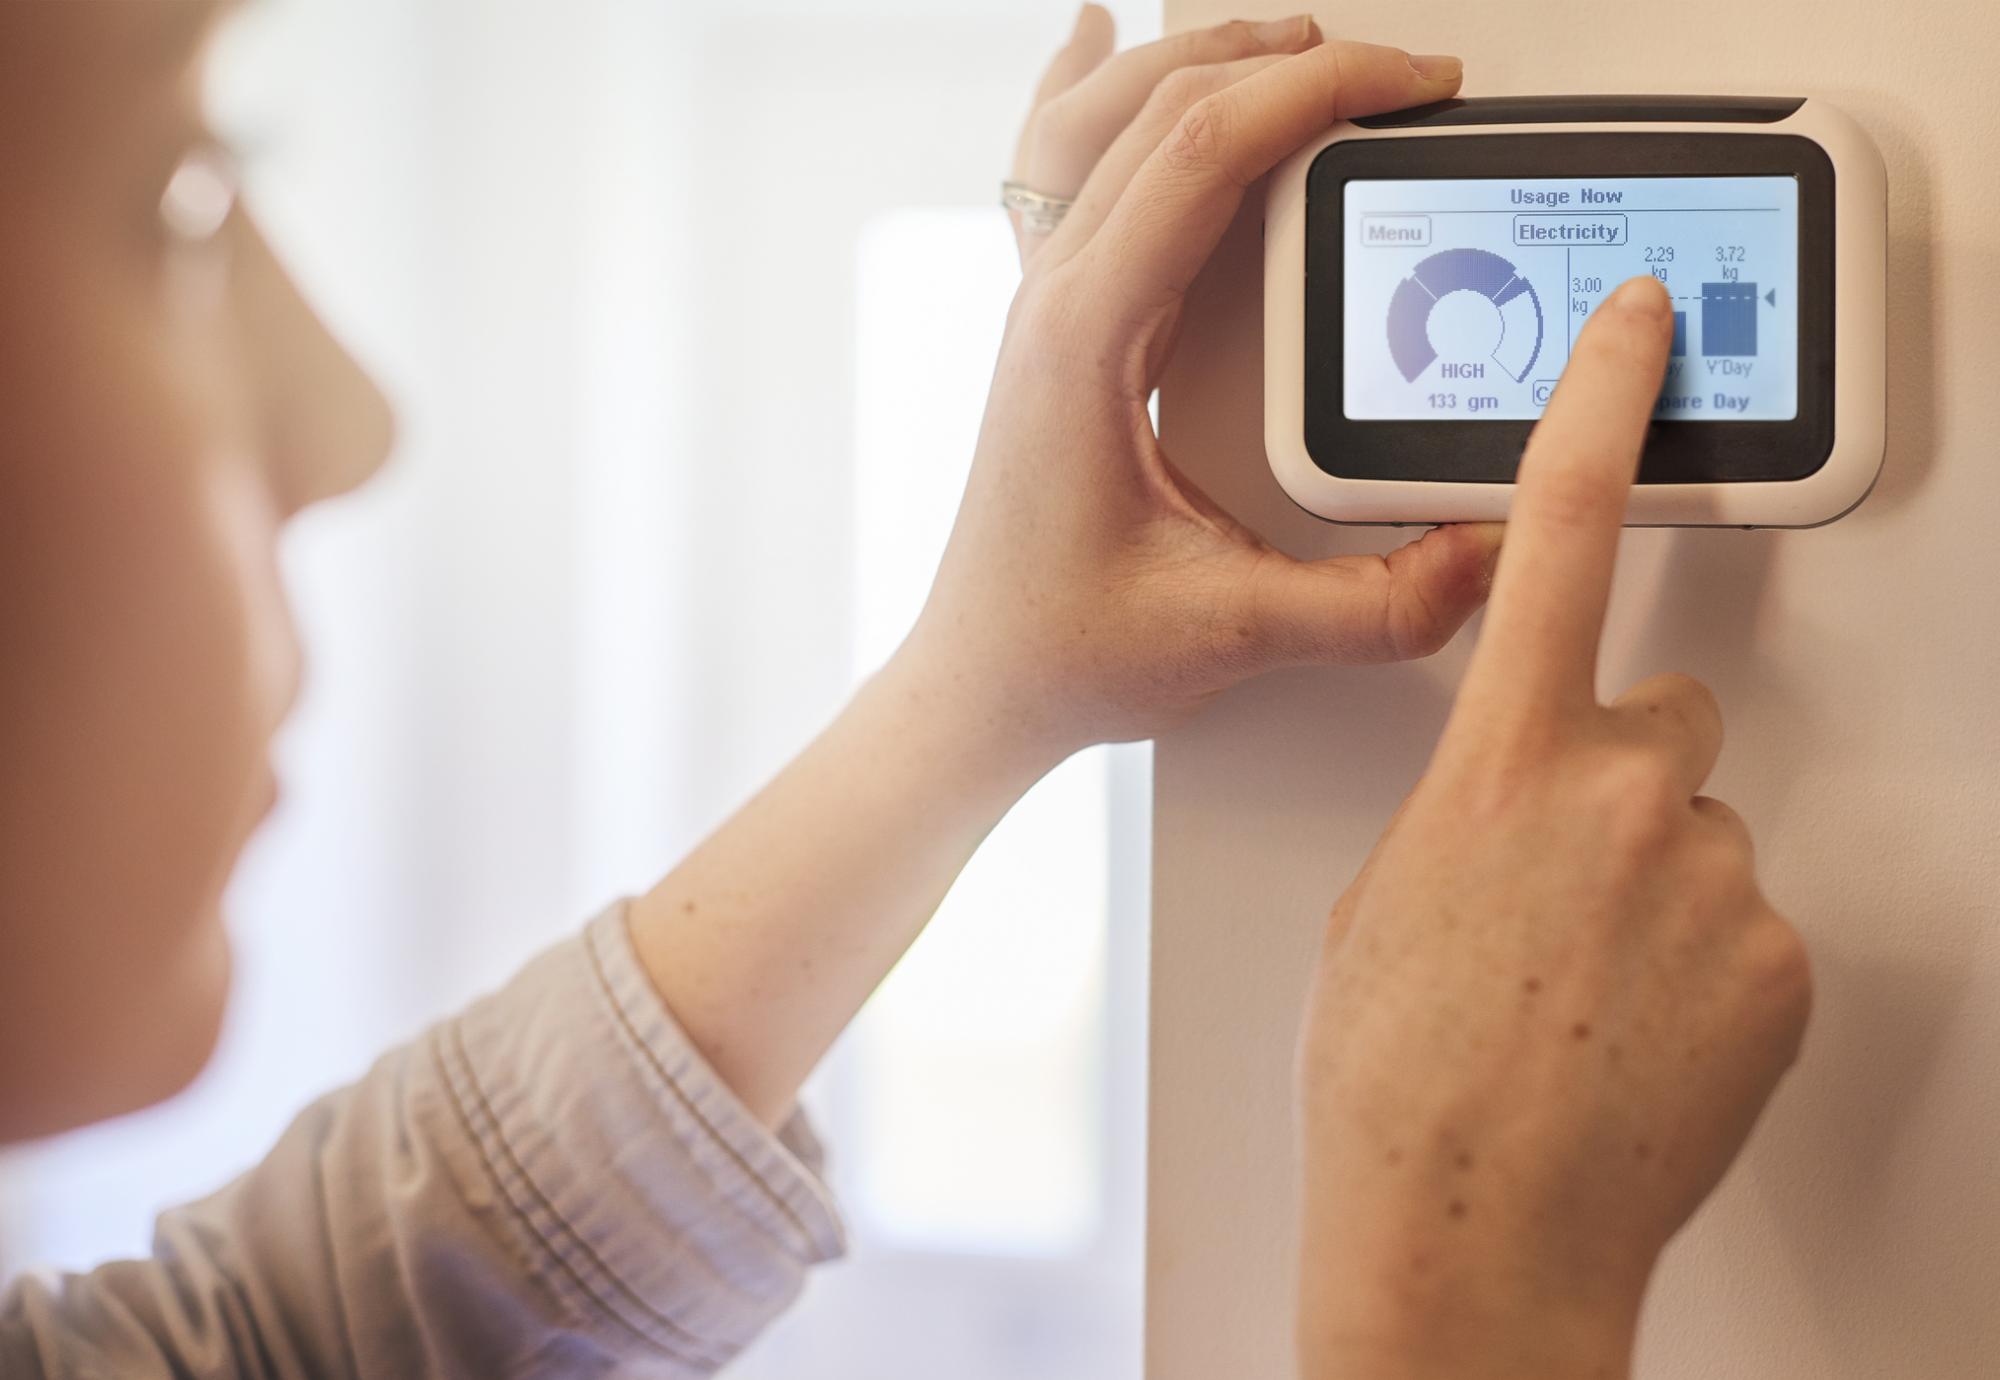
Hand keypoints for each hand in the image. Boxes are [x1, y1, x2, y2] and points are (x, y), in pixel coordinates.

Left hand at [900, 16, 1492, 755]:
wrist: (979, 682)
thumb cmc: (1062, 647)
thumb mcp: (1230, 633)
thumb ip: (1370, 606)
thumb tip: (1487, 556)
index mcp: (1086, 340)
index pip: (1201, 155)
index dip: (1315, 94)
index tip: (1408, 85)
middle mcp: (1054, 302)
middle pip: (1159, 111)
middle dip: (1288, 62)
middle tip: (1398, 76)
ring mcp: (1043, 306)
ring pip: (1102, 122)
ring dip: (1201, 61)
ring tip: (1295, 38)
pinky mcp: (1054, 327)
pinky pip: (1054, 170)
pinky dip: (1082, 94)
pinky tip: (1093, 45)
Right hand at [1295, 278, 1813, 1379]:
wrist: (1468, 1234)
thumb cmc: (1391, 1081)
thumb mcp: (1387, 900)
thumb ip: (1469, 806)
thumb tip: (1525, 801)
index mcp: (1497, 763)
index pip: (1555, 535)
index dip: (1598, 409)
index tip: (1636, 330)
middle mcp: (1619, 795)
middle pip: (1662, 717)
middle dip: (1621, 774)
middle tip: (1561, 883)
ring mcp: (1712, 877)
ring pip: (1699, 830)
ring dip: (1654, 884)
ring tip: (1585, 987)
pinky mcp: (1779, 960)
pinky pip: (1746, 919)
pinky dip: (1704, 963)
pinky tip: (1634, 1028)